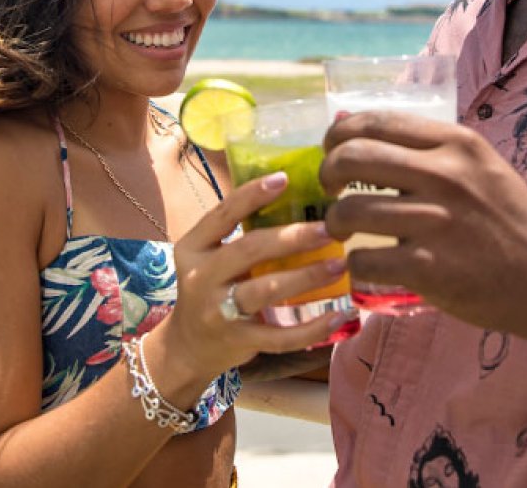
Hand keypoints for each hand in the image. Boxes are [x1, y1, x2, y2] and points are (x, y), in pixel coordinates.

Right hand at [162, 172, 350, 383]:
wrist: (187, 348)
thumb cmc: (212, 289)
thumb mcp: (212, 257)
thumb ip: (242, 234)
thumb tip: (298, 200)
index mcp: (194, 247)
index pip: (222, 214)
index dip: (252, 195)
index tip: (284, 178)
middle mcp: (201, 278)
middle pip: (249, 250)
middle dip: (292, 237)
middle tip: (329, 229)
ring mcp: (218, 311)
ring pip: (266, 290)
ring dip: (307, 276)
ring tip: (339, 265)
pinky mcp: (237, 341)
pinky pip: (279, 336)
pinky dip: (311, 329)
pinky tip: (338, 316)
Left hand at [321, 111, 526, 339]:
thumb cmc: (512, 219)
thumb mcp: (480, 165)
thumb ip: (431, 149)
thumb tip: (362, 132)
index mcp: (456, 142)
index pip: (376, 121)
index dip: (339, 133)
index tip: (331, 148)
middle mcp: (445, 174)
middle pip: (353, 157)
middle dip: (327, 171)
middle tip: (330, 188)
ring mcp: (437, 222)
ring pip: (350, 211)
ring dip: (335, 221)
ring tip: (342, 228)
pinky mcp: (430, 269)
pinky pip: (365, 259)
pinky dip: (356, 262)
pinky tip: (365, 262)